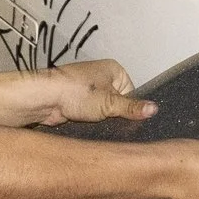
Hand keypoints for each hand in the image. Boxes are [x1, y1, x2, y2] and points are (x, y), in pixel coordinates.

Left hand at [32, 59, 153, 125]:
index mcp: (114, 70)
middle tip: (112, 124)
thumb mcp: (109, 102)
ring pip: (105, 111)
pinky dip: (92, 123)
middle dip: (115, 115)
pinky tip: (91, 129)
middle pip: (118, 102)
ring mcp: (89, 91)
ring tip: (100, 127)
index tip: (127, 119)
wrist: (43, 99)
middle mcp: (102, 78)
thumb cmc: (75, 92)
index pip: (133, 92)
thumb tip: (155, 108)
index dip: (129, 108)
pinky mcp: (78, 103)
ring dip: (103, 120)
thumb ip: (132, 108)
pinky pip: (92, 116)